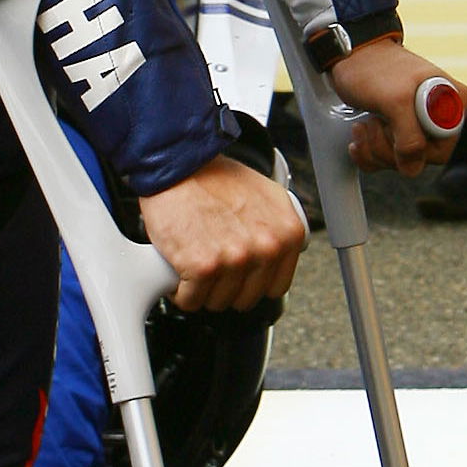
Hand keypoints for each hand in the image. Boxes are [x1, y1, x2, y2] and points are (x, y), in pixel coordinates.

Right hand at [139, 153, 305, 311]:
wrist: (179, 164)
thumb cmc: (214, 176)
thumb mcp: (265, 196)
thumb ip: (276, 228)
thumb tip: (277, 253)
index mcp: (287, 234)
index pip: (275, 286)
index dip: (250, 282)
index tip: (237, 274)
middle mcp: (266, 248)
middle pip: (246, 298)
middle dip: (225, 287)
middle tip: (211, 264)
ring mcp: (236, 259)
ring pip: (217, 302)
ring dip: (201, 290)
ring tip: (193, 263)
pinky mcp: (203, 267)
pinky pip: (191, 300)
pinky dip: (180, 291)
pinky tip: (179, 270)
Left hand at [329, 38, 463, 175]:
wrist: (350, 54)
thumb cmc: (373, 67)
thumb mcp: (394, 101)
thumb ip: (410, 138)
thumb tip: (413, 166)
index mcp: (453, 104)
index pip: (441, 151)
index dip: (412, 148)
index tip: (393, 126)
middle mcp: (441, 116)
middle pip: (419, 160)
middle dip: (388, 148)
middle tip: (374, 123)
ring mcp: (419, 124)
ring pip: (400, 162)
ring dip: (374, 149)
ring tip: (365, 124)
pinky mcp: (399, 129)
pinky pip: (386, 158)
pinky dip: (368, 152)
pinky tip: (360, 135)